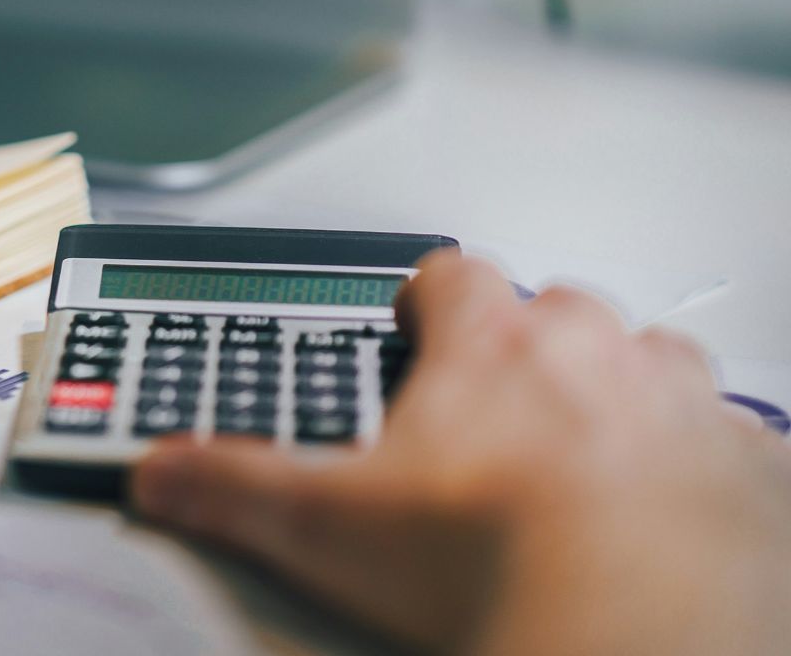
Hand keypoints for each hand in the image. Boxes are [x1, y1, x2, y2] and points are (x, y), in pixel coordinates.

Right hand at [128, 253, 790, 654]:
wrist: (640, 634)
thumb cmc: (500, 565)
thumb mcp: (329, 529)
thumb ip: (233, 485)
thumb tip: (162, 471)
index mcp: (494, 347)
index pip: (451, 273)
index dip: (427, 298)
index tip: (415, 329)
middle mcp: (599, 353)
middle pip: (559, 310)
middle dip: (530, 348)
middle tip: (494, 417)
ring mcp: (685, 406)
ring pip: (655, 360)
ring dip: (626, 392)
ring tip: (586, 456)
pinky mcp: (755, 470)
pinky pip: (735, 439)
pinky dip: (704, 462)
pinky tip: (669, 508)